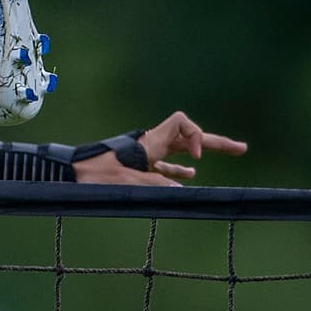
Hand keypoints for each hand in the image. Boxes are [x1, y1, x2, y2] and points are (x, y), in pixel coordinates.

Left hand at [73, 111, 247, 185]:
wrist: (69, 174)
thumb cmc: (93, 174)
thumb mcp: (127, 181)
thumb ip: (154, 182)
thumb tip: (181, 188)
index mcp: (149, 142)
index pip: (181, 122)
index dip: (195, 135)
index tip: (196, 159)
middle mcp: (149, 145)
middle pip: (187, 136)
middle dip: (214, 142)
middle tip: (241, 149)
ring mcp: (143, 155)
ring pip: (178, 150)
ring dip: (201, 152)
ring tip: (226, 153)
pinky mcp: (136, 166)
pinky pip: (164, 164)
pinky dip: (178, 168)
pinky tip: (188, 175)